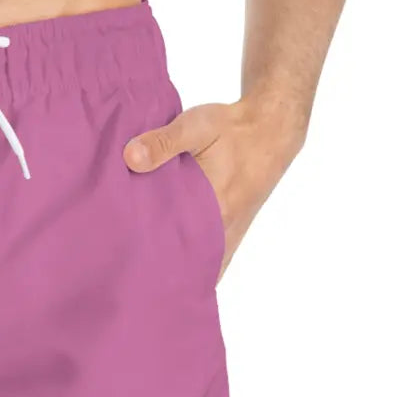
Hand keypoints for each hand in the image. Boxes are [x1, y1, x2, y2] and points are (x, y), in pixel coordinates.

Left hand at [123, 97, 306, 279]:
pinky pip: (210, 259)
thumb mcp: (196, 126)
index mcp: (215, 211)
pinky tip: (168, 264)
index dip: (150, 260)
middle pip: (185, 263)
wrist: (270, 130)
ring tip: (142, 270)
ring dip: (175, 267)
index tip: (125, 264)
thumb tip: (130, 158)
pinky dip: (192, 264)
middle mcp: (224, 230)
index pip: (176, 249)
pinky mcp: (231, 231)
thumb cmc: (233, 129)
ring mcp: (229, 234)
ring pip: (199, 265)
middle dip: (157, 268)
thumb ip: (163, 142)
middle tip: (126, 267)